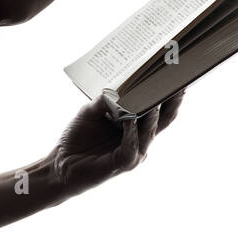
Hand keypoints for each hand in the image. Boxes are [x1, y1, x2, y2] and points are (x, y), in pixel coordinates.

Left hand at [45, 89, 185, 202]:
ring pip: (150, 132)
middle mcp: (140, 140)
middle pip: (164, 120)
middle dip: (171, 101)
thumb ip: (105, 100)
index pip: (160, 109)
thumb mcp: (91, 112)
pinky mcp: (123, 164)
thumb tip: (119, 86)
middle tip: (176, 81)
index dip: (170, 94)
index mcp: (136, 127)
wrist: (61, 163)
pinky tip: (130, 119)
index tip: (177, 73)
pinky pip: (132, 146)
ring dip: (152, 114)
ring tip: (155, 95)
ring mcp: (134, 153)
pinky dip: (132, 131)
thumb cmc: (77, 138)